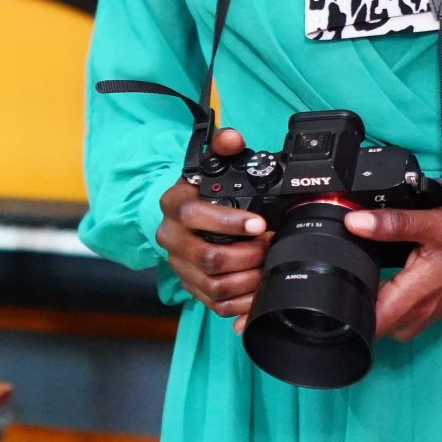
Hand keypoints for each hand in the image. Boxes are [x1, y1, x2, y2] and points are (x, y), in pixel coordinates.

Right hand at [156, 127, 267, 324]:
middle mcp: (172, 238)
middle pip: (208, 257)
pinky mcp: (190, 286)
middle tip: (269, 245)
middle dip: (247, 254)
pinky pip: (215, 304)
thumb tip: (232, 138)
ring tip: (266, 265)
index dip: (229, 222)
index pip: (195, 216)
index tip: (259, 224)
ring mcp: (180, 266)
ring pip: (214, 285)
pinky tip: (257, 287)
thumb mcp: (209, 165)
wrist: (179, 216)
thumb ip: (223, 147)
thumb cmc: (199, 192)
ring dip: (247, 278)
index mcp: (174, 205)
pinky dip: (241, 301)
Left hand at [344, 204, 441, 341]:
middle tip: (347, 276)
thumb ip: (394, 224)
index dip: (345, 309)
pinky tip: (385, 282)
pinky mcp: (428, 312)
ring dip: (372, 305)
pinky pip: (399, 317)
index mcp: (412, 297)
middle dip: (355, 304)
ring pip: (384, 322)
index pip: (366, 323)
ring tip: (364, 278)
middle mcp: (415, 315)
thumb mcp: (436, 223)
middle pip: (370, 324)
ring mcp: (423, 317)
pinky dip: (388, 303)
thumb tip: (355, 222)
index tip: (336, 287)